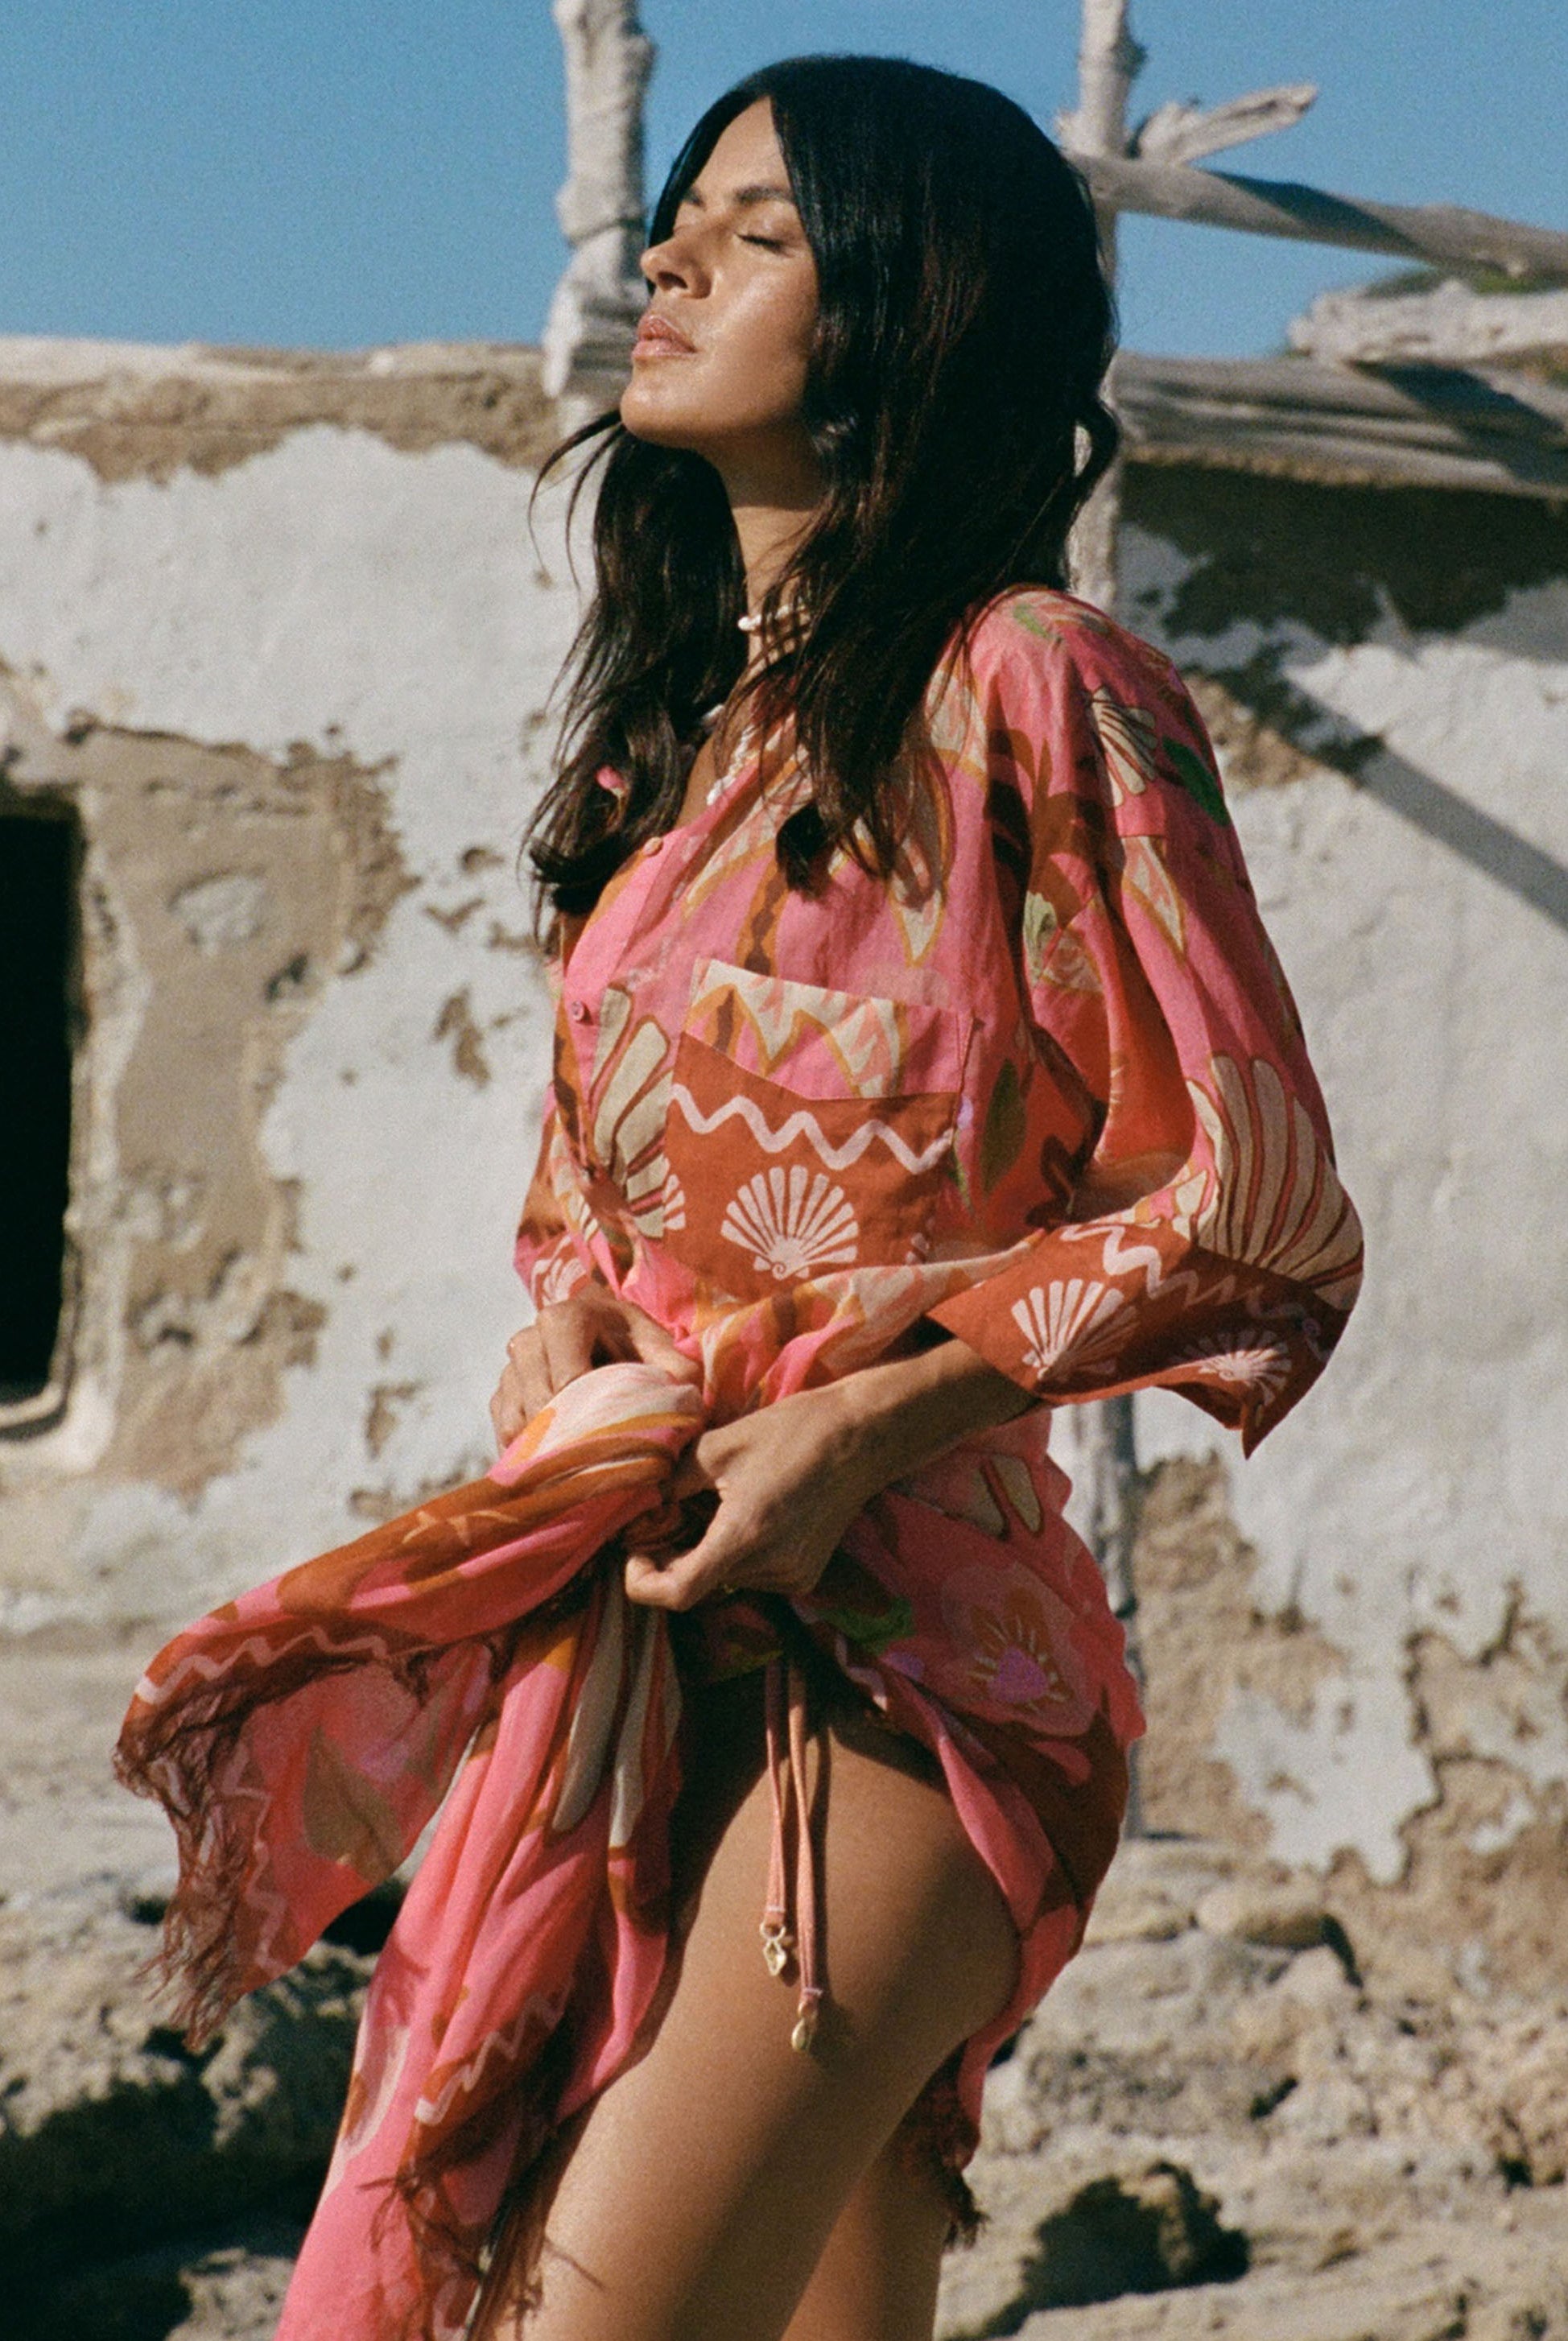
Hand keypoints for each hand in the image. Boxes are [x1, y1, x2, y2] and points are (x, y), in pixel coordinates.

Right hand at [489, 1287, 698, 1449]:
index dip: (591, 1413)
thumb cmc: (632, 1342)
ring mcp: (509, 1369)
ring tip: (580, 1465)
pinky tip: (555, 1464)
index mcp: (565, 1319)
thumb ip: (676, 1367)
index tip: (615, 1438)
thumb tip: (686, 1398)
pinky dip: (528, 1453)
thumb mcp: (658, 1346)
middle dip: (570, 1434)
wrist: (602, 1334)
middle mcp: (528, 1340)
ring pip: (518, 1421)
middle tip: (599, 1462)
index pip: (568, 1378)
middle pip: (540, 1403)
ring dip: (547, 1447)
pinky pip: (505, 1432)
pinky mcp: (500, 1396)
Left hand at [622, 1383, 873, 1611]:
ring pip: (724, 1579)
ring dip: (705, 1552)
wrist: (859, 1437)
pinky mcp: (806, 1576)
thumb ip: (672, 1482)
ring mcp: (792, 1576)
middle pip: (698, 1583)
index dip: (644, 1581)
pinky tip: (745, 1514)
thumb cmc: (790, 1431)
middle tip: (665, 1516)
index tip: (636, 1549)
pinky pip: (752, 1575)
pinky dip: (735, 1554)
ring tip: (711, 1507)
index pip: (678, 1593)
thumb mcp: (718, 1446)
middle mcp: (771, 1566)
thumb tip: (644, 1506)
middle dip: (672, 1556)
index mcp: (745, 1534)